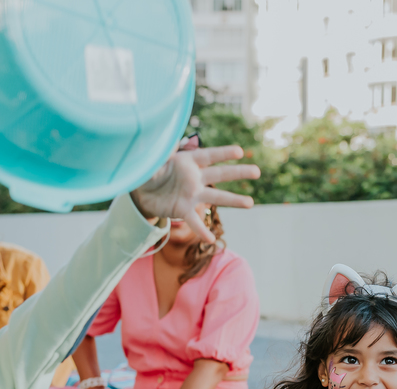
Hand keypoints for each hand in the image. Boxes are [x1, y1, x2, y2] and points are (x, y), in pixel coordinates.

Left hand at [130, 137, 260, 242]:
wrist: (139, 192)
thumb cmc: (147, 171)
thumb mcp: (152, 159)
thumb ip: (162, 153)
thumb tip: (172, 142)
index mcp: (187, 161)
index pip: (208, 155)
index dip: (223, 153)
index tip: (240, 152)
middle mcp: (194, 177)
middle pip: (219, 174)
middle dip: (238, 173)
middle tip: (257, 172)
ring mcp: (191, 195)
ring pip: (215, 197)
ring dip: (233, 200)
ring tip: (250, 203)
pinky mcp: (183, 210)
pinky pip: (195, 221)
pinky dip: (202, 230)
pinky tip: (211, 239)